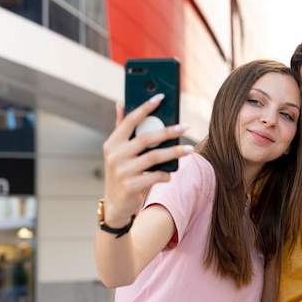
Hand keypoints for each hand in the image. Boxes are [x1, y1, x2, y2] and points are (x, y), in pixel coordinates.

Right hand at [101, 94, 192, 225]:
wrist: (116, 205)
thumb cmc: (121, 173)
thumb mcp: (117, 151)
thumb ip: (121, 128)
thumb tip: (121, 103)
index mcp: (112, 143)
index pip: (129, 120)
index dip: (145, 108)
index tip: (161, 97)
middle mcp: (115, 155)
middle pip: (146, 138)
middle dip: (168, 131)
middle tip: (185, 127)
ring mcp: (122, 171)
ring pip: (154, 157)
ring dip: (174, 152)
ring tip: (190, 149)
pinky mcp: (131, 186)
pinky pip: (156, 176)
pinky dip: (166, 174)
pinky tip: (171, 173)